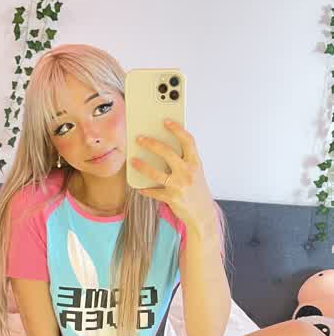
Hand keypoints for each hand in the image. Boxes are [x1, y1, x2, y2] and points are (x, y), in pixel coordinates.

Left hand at [131, 119, 217, 235]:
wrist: (203, 214)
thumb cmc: (197, 191)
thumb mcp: (195, 173)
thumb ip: (183, 161)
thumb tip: (161, 149)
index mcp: (195, 163)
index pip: (187, 141)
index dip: (177, 129)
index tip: (166, 120)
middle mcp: (188, 173)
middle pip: (167, 153)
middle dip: (151, 144)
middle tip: (139, 138)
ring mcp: (180, 186)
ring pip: (156, 173)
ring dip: (142, 166)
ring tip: (133, 161)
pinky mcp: (172, 198)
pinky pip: (154, 192)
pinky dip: (145, 189)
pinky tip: (139, 187)